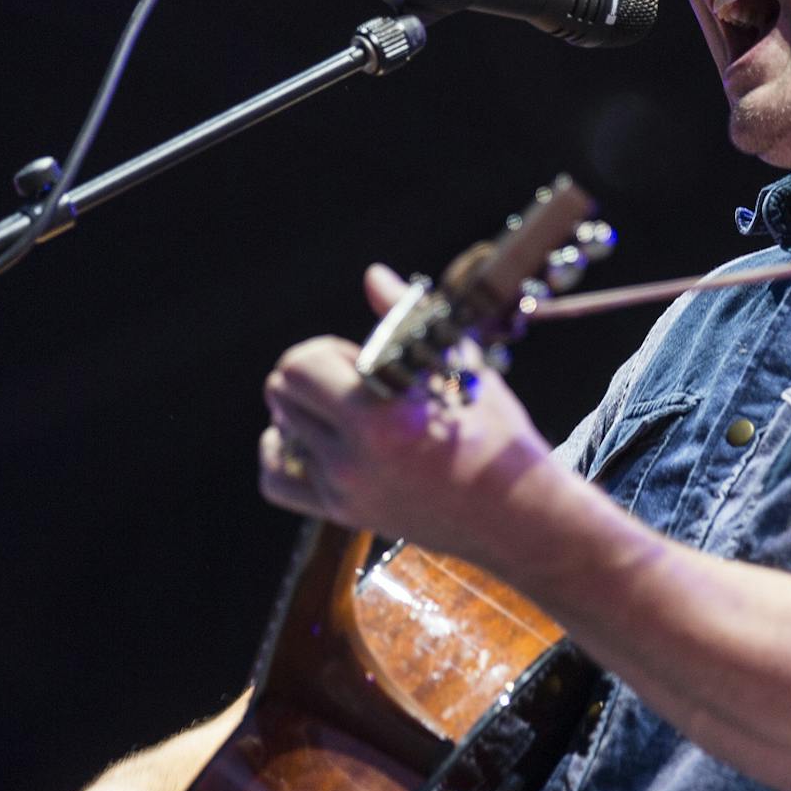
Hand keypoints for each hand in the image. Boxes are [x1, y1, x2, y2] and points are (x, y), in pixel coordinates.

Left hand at [257, 264, 561, 571]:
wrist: (514, 516)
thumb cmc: (495, 436)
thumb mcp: (460, 367)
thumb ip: (405, 319)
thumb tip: (373, 274)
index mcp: (382, 417)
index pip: (301, 366)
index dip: (324, 351)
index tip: (358, 357)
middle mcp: (353, 458)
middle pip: (280, 393)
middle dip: (310, 374)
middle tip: (351, 381)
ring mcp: (343, 490)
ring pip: (277, 431)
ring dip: (303, 412)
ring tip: (346, 412)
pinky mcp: (342, 513)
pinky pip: (275, 480)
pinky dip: (282, 454)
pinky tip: (310, 441)